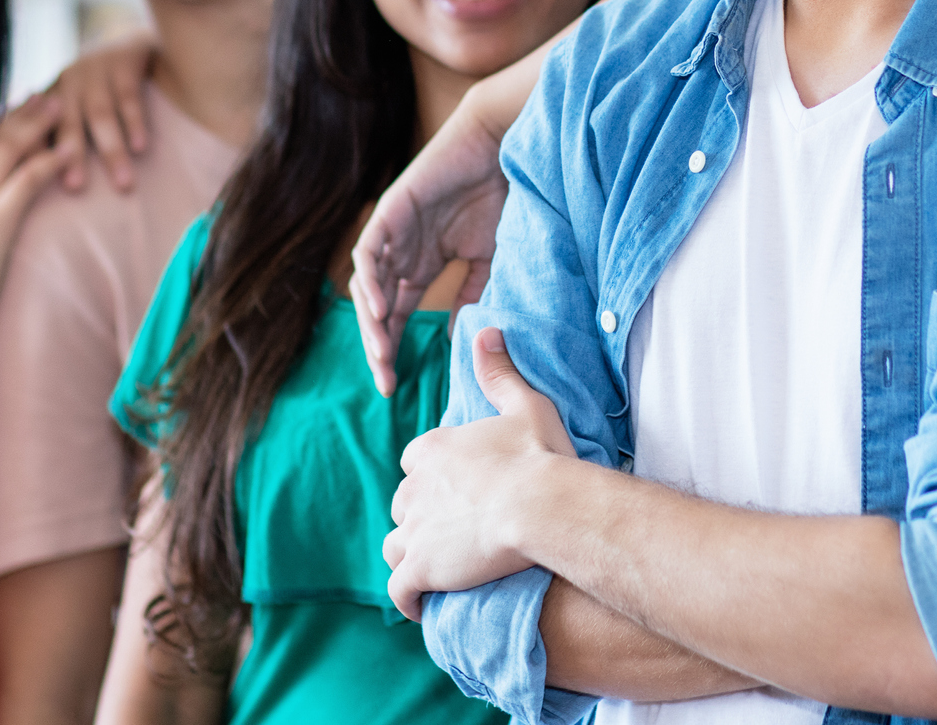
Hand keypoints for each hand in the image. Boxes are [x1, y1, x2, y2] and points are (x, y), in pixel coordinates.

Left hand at [45, 27, 157, 192]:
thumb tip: (32, 170)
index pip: (37, 126)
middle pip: (67, 122)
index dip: (35, 153)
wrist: (130, 39)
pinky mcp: (123, 62)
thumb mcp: (70, 100)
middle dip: (73, 156)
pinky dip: (134, 123)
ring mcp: (96, 70)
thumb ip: (53, 128)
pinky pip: (129, 97)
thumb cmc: (97, 84)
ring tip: (124, 182)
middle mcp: (69, 80)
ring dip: (112, 150)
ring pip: (100, 114)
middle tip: (77, 188)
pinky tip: (141, 148)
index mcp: (51, 93)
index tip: (33, 184)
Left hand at [352, 89, 510, 395]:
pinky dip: (371, 281)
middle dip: (377, 345)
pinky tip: (381, 309)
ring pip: (366, 284)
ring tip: (381, 352)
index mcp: (420, 265)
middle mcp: (401, 252)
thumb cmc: (500, 197)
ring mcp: (393, 232)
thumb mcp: (489, 259)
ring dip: (370, 321)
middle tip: (385, 380)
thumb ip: (472, 296)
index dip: (392, 349)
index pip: (396, 315)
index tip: (394, 385)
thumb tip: (460, 340)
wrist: (501, 148)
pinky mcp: (390, 211)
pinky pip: (368, 252)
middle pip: (376, 308)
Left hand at [384, 327, 573, 619]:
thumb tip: (487, 331)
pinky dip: (407, 599)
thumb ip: (500, 372)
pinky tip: (420, 605)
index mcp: (435, 449)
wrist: (542, 506)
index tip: (453, 488)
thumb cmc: (541, 458)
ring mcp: (415, 529)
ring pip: (395, 545)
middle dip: (420, 516)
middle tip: (449, 531)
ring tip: (434, 569)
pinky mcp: (421, 566)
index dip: (431, 475)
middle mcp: (416, 487)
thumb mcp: (525, 405)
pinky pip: (399, 589)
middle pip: (403, 503)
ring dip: (409, 556)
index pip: (414, 461)